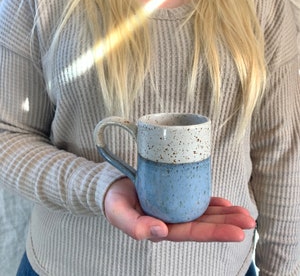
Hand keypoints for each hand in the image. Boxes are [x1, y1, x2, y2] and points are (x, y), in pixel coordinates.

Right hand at [104, 178, 255, 241]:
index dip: (214, 233)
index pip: (191, 233)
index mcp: (161, 229)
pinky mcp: (175, 196)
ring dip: (224, 213)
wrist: (114, 187)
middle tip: (249, 220)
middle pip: (203, 224)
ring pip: (203, 213)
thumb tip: (159, 232)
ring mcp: (175, 209)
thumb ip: (134, 226)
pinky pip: (195, 200)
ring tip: (243, 212)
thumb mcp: (119, 214)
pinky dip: (210, 202)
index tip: (237, 232)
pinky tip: (223, 201)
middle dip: (226, 223)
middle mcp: (172, 221)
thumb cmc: (116, 202)